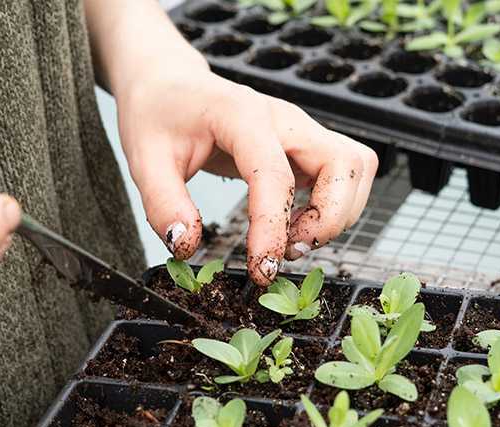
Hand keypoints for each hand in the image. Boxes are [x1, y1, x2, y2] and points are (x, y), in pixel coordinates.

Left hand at [117, 69, 375, 285]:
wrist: (169, 85)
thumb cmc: (157, 116)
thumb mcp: (144, 160)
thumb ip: (163, 204)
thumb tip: (186, 246)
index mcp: (242, 115)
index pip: (274, 175)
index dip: (273, 227)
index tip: (261, 268)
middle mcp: (284, 118)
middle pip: (345, 163)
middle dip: (330, 219)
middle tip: (290, 251)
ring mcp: (300, 129)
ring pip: (356, 167)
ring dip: (338, 214)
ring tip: (294, 242)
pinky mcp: (305, 145)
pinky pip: (344, 174)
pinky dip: (334, 207)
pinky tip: (295, 228)